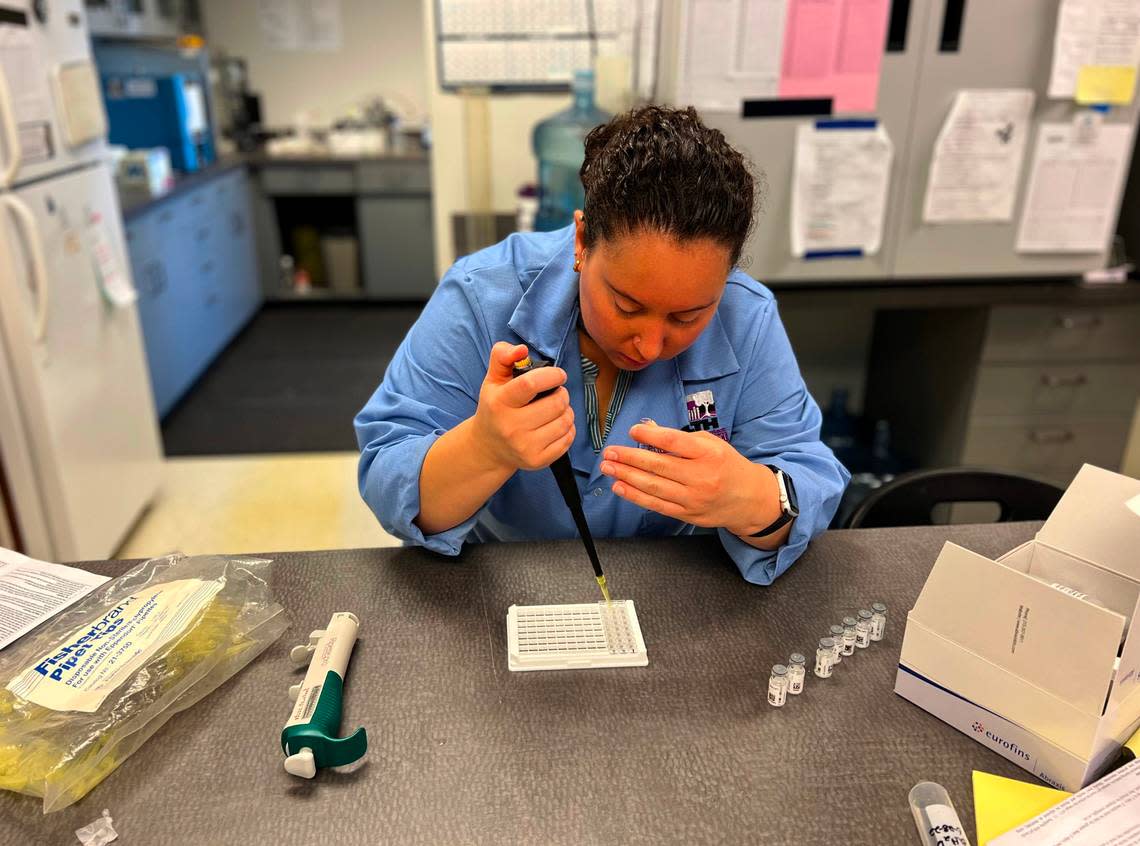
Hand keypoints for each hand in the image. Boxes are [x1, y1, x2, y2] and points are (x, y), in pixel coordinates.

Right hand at [471, 342, 575, 471]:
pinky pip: (568, 439)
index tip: (559, 375)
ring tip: (556, 408)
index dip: (552, 376)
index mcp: (499, 403)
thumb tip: (521, 349)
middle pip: (556, 404)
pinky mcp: (537, 461)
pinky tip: (556, 425)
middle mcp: (511, 427)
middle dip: (562, 393)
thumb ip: (503, 355)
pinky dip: (568, 428)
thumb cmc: (495, 407)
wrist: (488, 447)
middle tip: (556, 393)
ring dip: (567, 410)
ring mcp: (525, 447)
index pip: (531, 384)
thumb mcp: (493, 378)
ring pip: (565, 421)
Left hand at [600, 422, 775, 535]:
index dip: (650, 436)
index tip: (632, 431)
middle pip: (659, 465)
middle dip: (629, 458)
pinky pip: (656, 505)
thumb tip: (648, 429)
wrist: (749, 499)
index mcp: (709, 453)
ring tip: (608, 467)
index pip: (674, 442)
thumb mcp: (710, 444)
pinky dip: (635, 496)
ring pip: (654, 487)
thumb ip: (679, 438)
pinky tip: (620, 487)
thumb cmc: (726, 465)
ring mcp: (693, 498)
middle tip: (609, 452)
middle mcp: (701, 476)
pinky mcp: (687, 514)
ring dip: (627, 476)